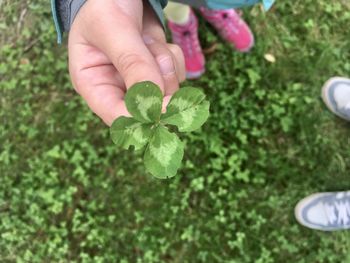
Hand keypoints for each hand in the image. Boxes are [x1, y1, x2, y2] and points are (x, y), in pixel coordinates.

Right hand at [68, 0, 185, 124]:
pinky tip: (154, 40)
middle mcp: (116, 88)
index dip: (143, 117)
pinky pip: (176, 75)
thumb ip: (132, 62)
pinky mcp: (156, 72)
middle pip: (149, 107)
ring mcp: (139, 81)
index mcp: (93, 84)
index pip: (117, 116)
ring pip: (167, 90)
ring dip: (164, 62)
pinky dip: (173, 56)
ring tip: (146, 38)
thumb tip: (154, 100)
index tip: (165, 107)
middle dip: (157, 79)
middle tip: (151, 49)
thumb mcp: (113, 29)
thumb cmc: (104, 4)